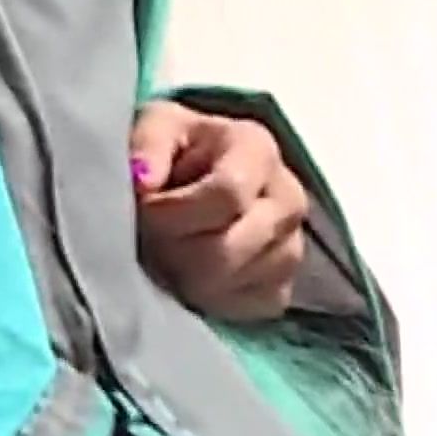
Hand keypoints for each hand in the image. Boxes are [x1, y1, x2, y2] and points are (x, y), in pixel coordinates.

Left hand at [129, 100, 308, 322]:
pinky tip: (193, 274)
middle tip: (152, 238)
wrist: (191, 182)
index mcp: (257, 148)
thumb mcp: (154, 127)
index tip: (145, 209)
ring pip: (234, 283)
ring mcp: (291, 246)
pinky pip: (247, 307)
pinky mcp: (283, 286)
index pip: (228, 194)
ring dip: (188, 276)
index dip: (174, 211)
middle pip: (228, 249)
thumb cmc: (173, 151)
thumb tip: (144, 180)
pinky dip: (211, 299)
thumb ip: (147, 144)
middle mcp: (287, 197)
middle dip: (175, 250)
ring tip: (171, 252)